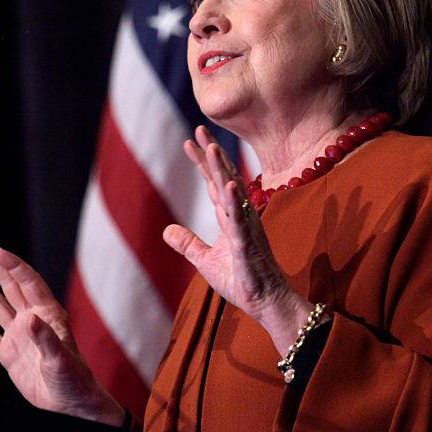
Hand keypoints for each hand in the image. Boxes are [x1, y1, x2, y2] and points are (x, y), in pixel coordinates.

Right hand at [0, 239, 123, 424]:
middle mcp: (32, 320)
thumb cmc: (74, 380)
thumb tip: (30, 320)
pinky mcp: (9, 353)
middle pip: (11, 285)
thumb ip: (46, 339)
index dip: (13, 265)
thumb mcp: (61, 359)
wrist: (69, 403)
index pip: (28, 282)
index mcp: (47, 315)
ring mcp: (19, 335)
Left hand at [162, 126, 312, 354]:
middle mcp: (240, 216)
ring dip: (222, 170)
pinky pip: (240, 220)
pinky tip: (228, 185)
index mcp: (230, 218)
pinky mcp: (247, 244)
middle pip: (223, 178)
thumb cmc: (242, 281)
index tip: (190, 142)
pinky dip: (234, 202)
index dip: (202, 163)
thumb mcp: (205, 261)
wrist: (265, 301)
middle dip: (211, 155)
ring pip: (233, 193)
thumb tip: (166, 230)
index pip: (214, 184)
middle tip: (199, 129)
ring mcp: (245, 227)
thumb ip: (188, 244)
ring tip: (212, 148)